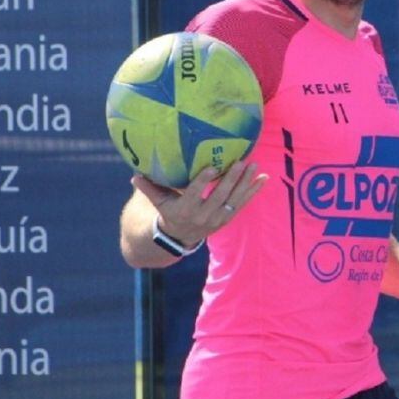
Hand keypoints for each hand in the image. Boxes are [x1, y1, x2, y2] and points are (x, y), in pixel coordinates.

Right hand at [132, 161, 267, 246]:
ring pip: (234, 199)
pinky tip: (263, 178)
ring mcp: (217, 218)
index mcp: (184, 210)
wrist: (180, 237)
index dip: (202, 182)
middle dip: (231, 179)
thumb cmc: (168, 212)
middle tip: (241, 162)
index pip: (194, 194)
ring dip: (246, 183)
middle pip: (219, 196)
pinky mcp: (227, 218)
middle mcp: (203, 216)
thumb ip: (148, 188)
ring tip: (255, 165)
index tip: (211, 167)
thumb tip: (135, 174)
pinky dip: (253, 191)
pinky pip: (242, 203)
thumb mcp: (158, 202)